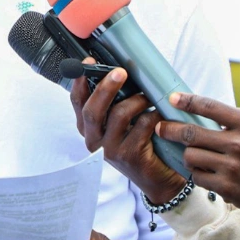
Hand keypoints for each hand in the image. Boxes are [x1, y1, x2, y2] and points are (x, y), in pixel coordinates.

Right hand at [71, 66, 185, 205]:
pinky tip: (161, 113)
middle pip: (92, 110)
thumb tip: (121, 70)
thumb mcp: (121, 122)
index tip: (89, 62)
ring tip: (150, 96)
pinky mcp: (130, 156)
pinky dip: (154, 115)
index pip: (77, 102)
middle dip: (106, 87)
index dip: (80, 81)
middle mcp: (94, 140)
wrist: (157, 178)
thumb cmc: (139, 142)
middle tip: (121, 71)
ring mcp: (110, 150)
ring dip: (138, 100)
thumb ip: (115, 102)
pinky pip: (142, 126)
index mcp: (89, 128)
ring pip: (119, 115)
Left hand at [158, 94, 239, 219]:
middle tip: (161, 127)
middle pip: (190, 133)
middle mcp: (239, 144)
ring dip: (187, 155)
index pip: (209, 107)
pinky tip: (204, 172)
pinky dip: (197, 173)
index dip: (186, 101)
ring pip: (190, 156)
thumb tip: (212, 108)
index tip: (171, 98)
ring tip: (192, 154)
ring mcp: (231, 167)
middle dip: (170, 129)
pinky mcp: (226, 188)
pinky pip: (197, 177)